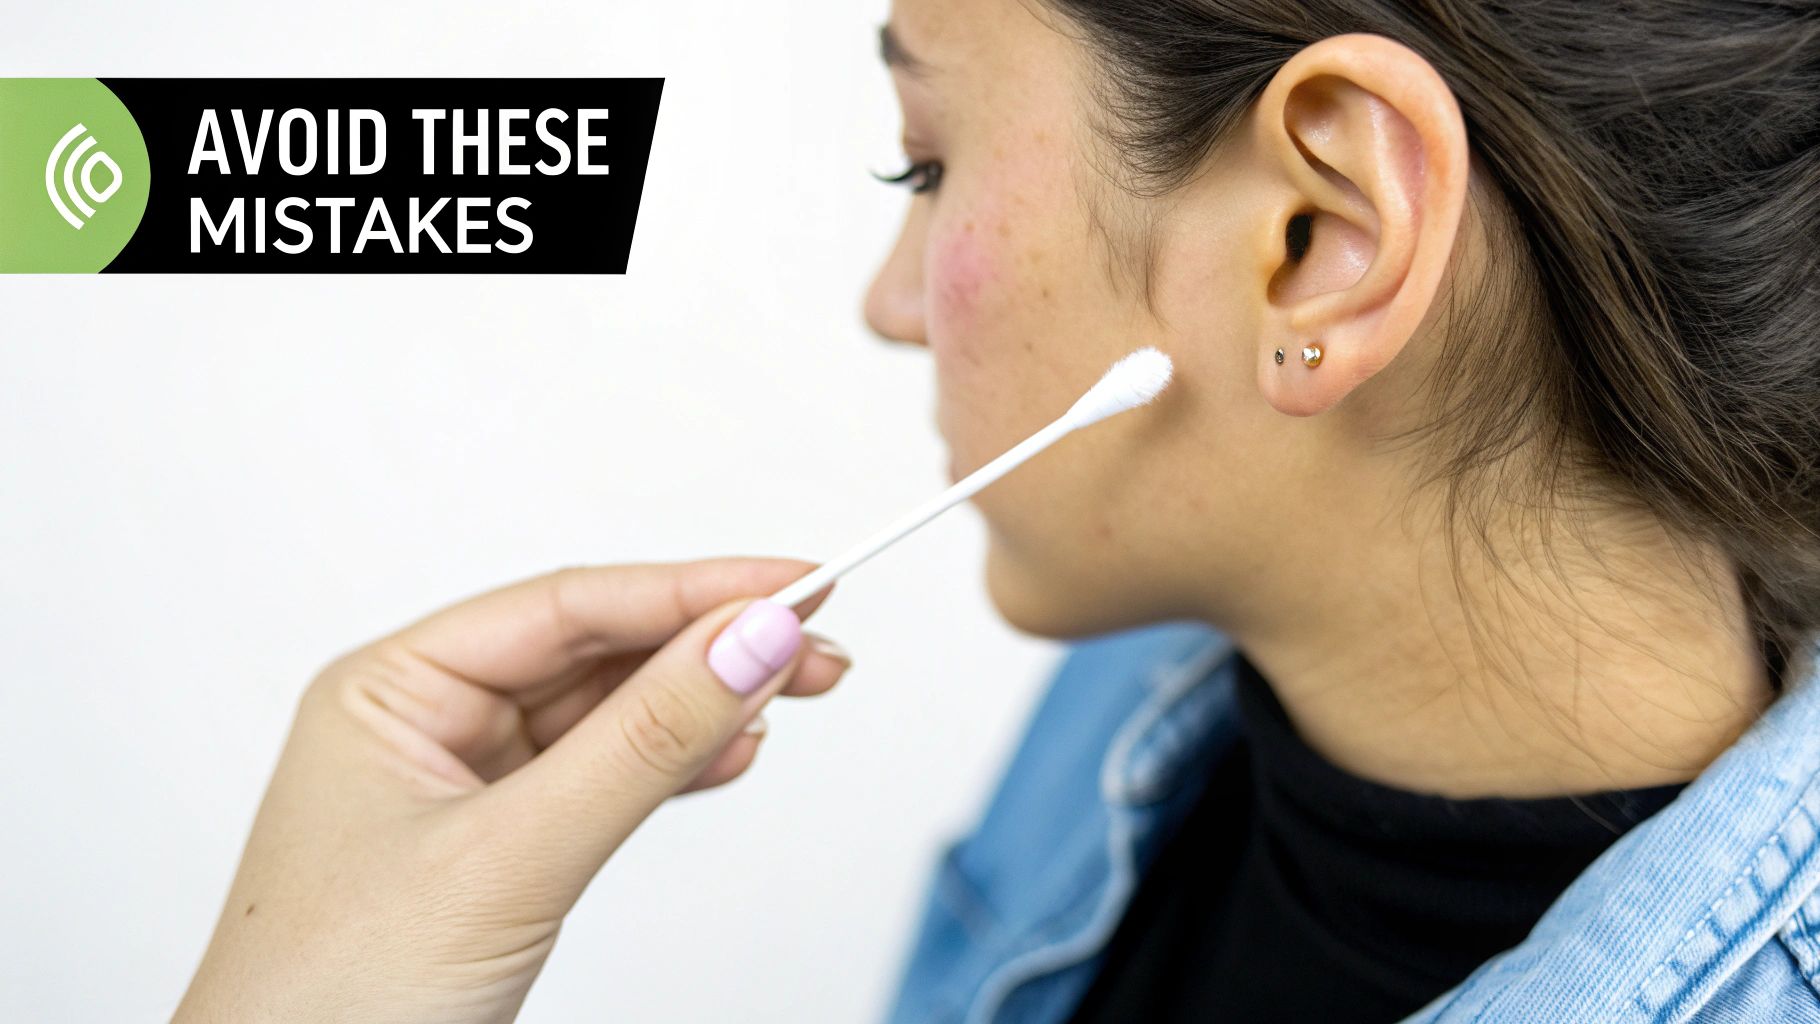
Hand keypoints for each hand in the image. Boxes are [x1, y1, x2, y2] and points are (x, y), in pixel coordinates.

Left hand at [173, 557, 847, 1023]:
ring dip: (706, 701)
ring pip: (611, 715)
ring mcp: (465, 790)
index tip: (794, 583)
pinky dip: (680, 764)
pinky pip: (608, 779)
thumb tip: (750, 642)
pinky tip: (737, 750)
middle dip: (712, 642)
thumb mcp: (510, 858)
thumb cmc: (331, 1004)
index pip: (566, 608)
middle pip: (597, 652)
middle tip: (819, 637)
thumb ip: (642, 745)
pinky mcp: (503, 851)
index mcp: (388, 690)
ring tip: (804, 686)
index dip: (692, 590)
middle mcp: (424, 725)